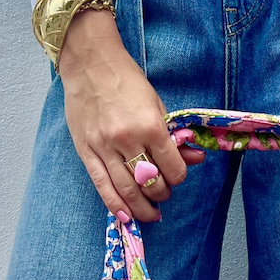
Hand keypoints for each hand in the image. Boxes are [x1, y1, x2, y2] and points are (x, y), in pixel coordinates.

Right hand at [57, 10, 203, 222]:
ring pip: (127, 190)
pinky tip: (126, 216)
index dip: (178, 177)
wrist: (91, 63)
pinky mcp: (85, 151)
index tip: (177, 176)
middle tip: (163, 193)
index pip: (172, 168)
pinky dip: (115, 205)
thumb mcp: (158, 105)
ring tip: (150, 213)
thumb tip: (194, 157)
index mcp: (150, 126)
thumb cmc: (127, 81)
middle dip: (161, 194)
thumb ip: (173, 135)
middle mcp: (127, 139)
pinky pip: (102, 186)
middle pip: (150, 183)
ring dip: (142, 207)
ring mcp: (104, 147)